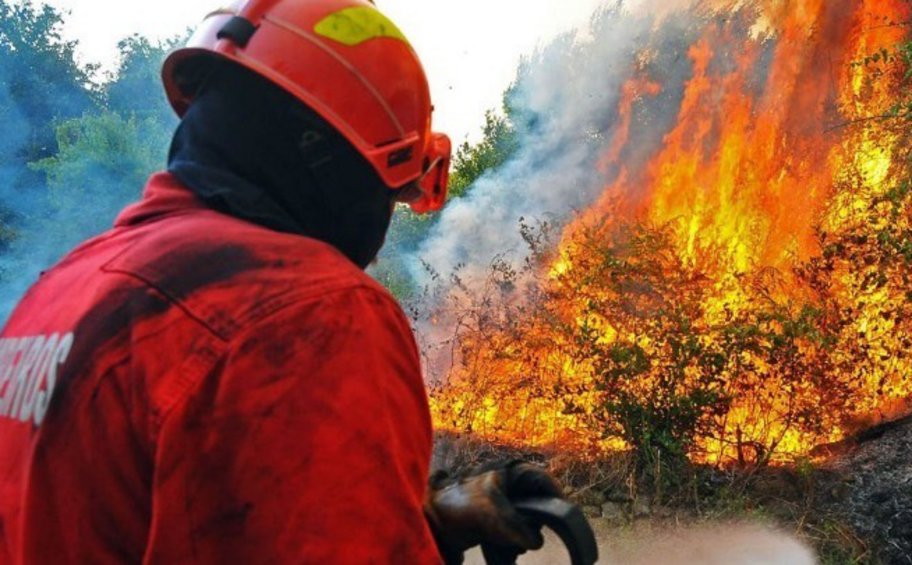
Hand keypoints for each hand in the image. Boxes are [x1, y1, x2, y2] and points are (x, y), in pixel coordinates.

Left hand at [424, 461, 564, 564]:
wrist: (428, 521)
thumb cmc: (456, 505)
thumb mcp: (491, 514)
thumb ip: (517, 527)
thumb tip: (535, 542)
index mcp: (511, 473)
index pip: (545, 482)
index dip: (556, 499)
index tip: (563, 522)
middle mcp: (510, 487)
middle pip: (539, 508)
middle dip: (533, 527)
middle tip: (526, 539)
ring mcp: (503, 506)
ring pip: (527, 526)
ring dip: (520, 541)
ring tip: (507, 548)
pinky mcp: (495, 524)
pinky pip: (513, 537)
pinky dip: (510, 547)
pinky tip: (500, 554)